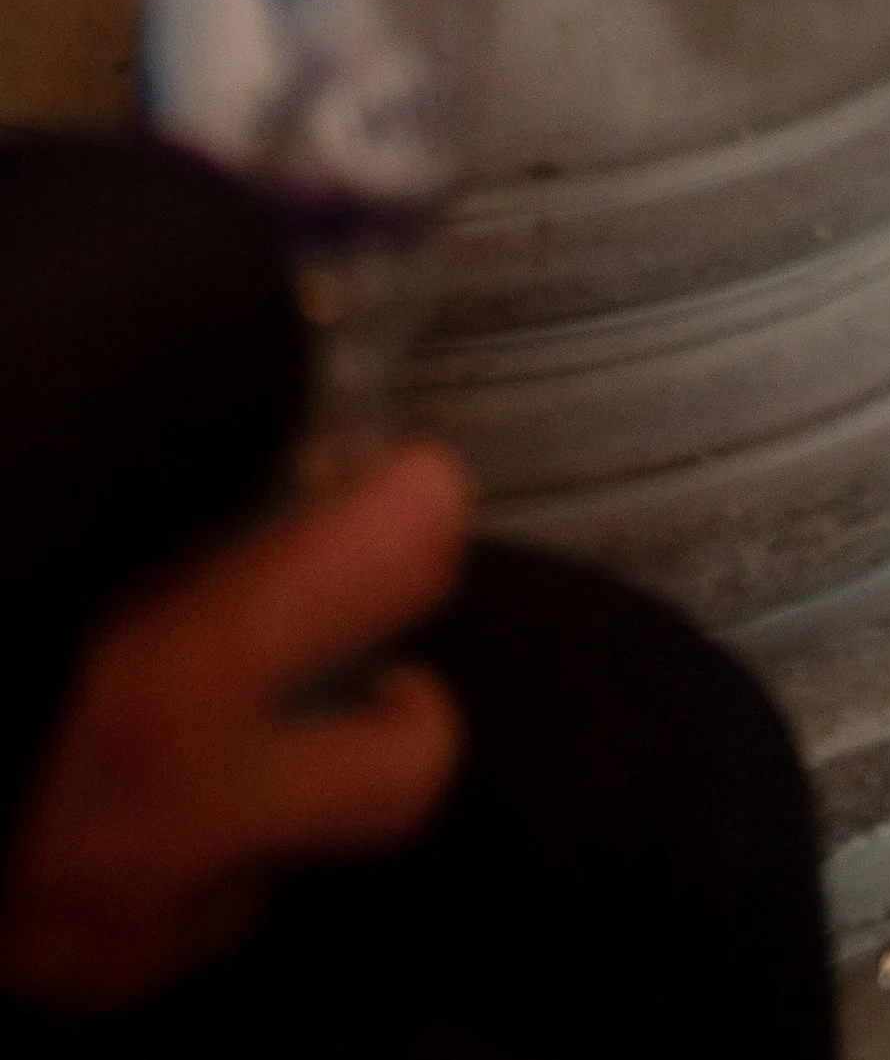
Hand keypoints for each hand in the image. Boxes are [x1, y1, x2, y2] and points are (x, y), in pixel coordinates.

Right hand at [0, 444, 469, 1015]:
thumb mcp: (38, 497)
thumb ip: (114, 458)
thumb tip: (142, 338)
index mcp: (168, 671)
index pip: (406, 545)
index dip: (406, 493)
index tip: (387, 473)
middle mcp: (181, 810)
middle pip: (408, 759)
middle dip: (392, 697)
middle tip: (340, 633)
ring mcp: (132, 924)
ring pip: (289, 867)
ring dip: (270, 798)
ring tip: (212, 725)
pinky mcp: (71, 994)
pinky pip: (169, 938)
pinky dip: (161, 879)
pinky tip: (100, 818)